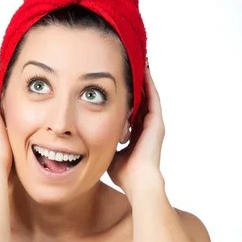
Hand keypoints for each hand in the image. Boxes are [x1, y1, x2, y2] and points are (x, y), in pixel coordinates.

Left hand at [107, 63, 164, 198]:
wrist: (138, 182)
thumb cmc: (124, 174)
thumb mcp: (108, 152)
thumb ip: (102, 143)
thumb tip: (84, 140)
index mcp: (136, 132)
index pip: (130, 108)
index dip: (124, 95)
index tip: (116, 81)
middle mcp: (147, 126)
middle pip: (140, 98)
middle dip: (133, 82)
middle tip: (126, 63)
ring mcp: (153, 123)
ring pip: (147, 94)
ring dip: (142, 77)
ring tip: (136, 59)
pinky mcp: (157, 122)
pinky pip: (152, 96)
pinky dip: (148, 82)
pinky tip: (143, 68)